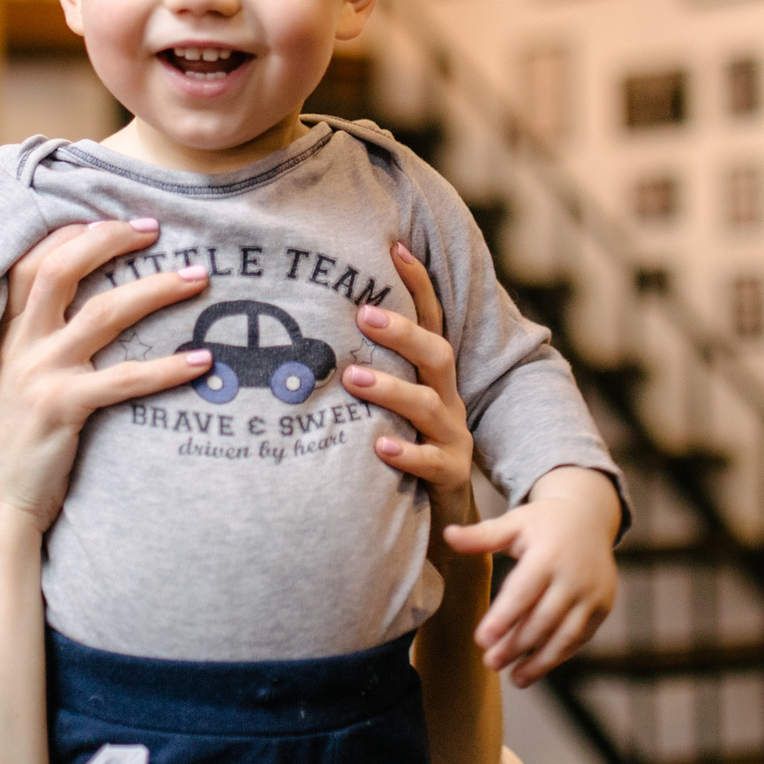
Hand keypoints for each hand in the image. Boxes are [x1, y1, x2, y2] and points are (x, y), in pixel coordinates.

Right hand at [0, 217, 215, 530]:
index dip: (72, 234)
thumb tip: (84, 322)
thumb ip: (36, 350)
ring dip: (155, 289)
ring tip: (196, 278)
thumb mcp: (13, 384)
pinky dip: (168, 368)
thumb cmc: (10, 446)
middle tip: (155, 229)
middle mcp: (21, 346)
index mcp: (8, 335)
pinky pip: (124, 379)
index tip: (114, 222)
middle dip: (110, 240)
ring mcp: (40, 374)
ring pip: (103, 313)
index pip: (33, 262)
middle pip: (62, 268)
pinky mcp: (62, 409)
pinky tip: (202, 361)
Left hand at [343, 240, 473, 527]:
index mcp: (433, 376)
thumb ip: (365, 366)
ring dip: (391, 389)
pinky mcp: (449, 475)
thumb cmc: (401, 446)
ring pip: (428, 406)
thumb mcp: (389, 404)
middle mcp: (448, 399)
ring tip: (352, 378)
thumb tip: (312, 325)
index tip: (394, 247)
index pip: (431, 320)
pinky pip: (431, 463)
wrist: (438, 516)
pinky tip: (378, 448)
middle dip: (401, 332)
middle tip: (362, 313)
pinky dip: (406, 453)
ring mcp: (452, 437)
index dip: (417, 284)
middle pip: (436, 353)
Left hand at [444, 465, 621, 684]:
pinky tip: (536, 667)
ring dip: (540, 661)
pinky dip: (558, 655)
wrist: (589, 517)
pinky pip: (579, 637)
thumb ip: (482, 535)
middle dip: (516, 646)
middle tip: (490, 663)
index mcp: (548, 554)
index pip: (523, 592)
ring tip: (515, 679)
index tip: (481, 640)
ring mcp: (592, 594)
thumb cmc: (542, 523)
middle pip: (542, 619)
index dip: (503, 618)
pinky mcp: (602, 607)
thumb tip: (448, 535)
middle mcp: (574, 576)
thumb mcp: (513, 523)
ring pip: (565, 635)